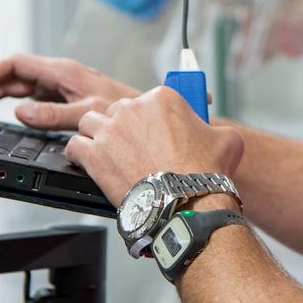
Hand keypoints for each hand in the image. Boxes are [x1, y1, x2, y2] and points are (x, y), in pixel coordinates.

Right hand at [0, 53, 139, 129]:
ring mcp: (60, 87)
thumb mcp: (86, 113)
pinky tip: (0, 108)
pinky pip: (30, 96)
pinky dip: (10, 101)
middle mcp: (58, 76)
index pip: (14, 65)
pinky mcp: (64, 98)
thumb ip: (52, 114)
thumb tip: (20, 112)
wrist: (145, 115)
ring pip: (18, 86)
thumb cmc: (124, 108)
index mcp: (61, 72)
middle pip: (10, 76)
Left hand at [65, 87, 243, 206]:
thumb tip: (212, 132)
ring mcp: (111, 131)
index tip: (153, 130)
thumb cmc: (205, 174)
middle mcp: (133, 109)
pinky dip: (79, 154)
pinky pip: (75, 145)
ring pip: (90, 122)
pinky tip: (87, 162)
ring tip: (106, 151)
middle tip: (133, 146)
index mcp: (163, 99)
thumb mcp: (227, 140)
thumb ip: (214, 128)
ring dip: (96, 135)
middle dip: (123, 126)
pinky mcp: (94, 155)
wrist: (187, 204)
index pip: (148, 100)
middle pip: (117, 110)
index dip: (150, 118)